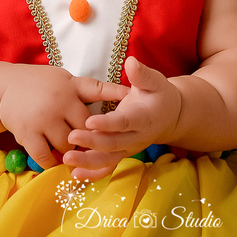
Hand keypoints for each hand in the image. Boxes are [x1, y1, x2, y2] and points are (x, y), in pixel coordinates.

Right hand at [0, 65, 127, 170]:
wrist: (4, 88)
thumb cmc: (42, 83)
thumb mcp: (68, 79)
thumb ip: (94, 89)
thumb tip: (127, 92)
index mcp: (71, 88)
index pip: (98, 99)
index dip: (111, 112)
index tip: (123, 120)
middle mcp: (59, 103)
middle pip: (85, 131)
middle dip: (91, 141)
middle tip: (97, 150)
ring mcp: (43, 120)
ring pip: (67, 146)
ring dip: (73, 154)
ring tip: (76, 156)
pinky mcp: (27, 134)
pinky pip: (45, 156)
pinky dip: (53, 163)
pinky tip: (56, 161)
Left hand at [63, 57, 182, 179]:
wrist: (169, 116)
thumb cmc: (159, 95)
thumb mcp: (155, 81)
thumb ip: (142, 74)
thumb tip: (131, 62)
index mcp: (143, 118)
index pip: (124, 122)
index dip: (108, 124)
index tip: (89, 121)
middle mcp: (136, 138)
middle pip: (113, 144)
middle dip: (92, 142)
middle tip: (70, 136)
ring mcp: (128, 149)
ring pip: (108, 160)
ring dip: (88, 162)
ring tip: (67, 159)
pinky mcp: (122, 155)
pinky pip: (107, 168)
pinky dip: (92, 174)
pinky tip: (75, 174)